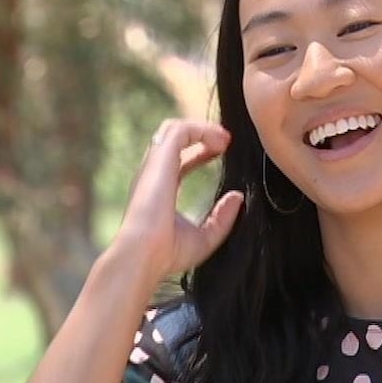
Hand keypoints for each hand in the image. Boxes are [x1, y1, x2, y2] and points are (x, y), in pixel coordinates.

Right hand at [113, 119, 243, 279]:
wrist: (144, 254)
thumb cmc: (167, 252)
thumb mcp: (204, 237)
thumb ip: (221, 218)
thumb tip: (237, 197)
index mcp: (160, 189)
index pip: (179, 161)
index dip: (201, 152)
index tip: (221, 151)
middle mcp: (154, 173)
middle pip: (174, 139)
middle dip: (202, 134)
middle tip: (227, 141)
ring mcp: (154, 164)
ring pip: (174, 128)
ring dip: (202, 128)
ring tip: (225, 139)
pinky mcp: (159, 157)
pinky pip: (179, 130)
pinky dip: (201, 130)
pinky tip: (218, 142)